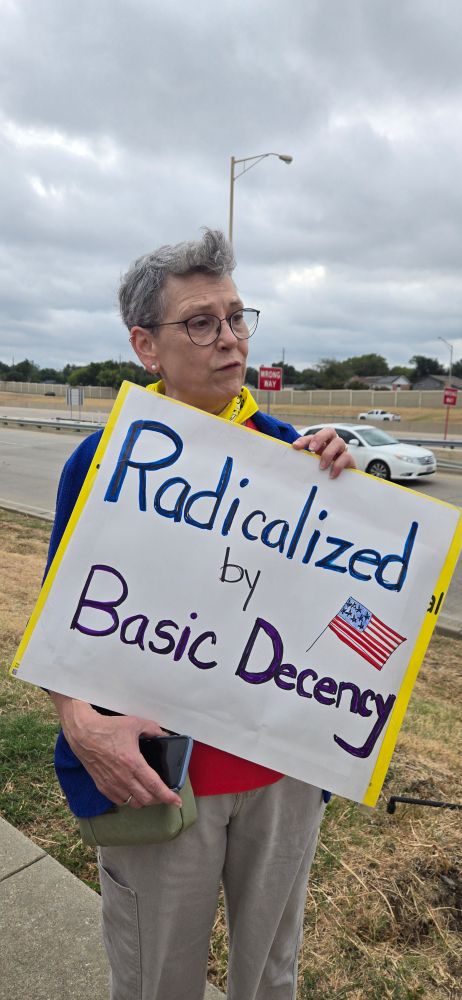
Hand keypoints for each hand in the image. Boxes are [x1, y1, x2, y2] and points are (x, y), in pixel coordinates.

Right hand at [49, 693, 181, 807]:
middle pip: (146, 799)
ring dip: (144, 801)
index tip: (176, 801)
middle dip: (158, 799)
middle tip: (164, 794)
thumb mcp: (135, 723)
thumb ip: (153, 729)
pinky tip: (133, 792)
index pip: (155, 786)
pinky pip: (119, 801)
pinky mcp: (102, 786)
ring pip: (133, 803)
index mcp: (133, 763)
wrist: (83, 733)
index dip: (168, 796)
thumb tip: (164, 735)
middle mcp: (123, 777)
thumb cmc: (108, 728)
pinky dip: (129, 800)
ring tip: (149, 794)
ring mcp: (111, 784)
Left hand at [292, 427, 355, 478]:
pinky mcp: (350, 461)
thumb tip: (292, 466)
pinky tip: (331, 475)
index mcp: (322, 444)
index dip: (304, 440)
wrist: (341, 485)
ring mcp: (342, 451)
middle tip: (312, 449)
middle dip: (319, 438)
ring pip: (339, 442)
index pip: (312, 437)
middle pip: (329, 431)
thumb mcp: (312, 467)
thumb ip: (305, 463)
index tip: (295, 446)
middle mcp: (332, 444)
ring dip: (328, 453)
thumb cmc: (323, 474)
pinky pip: (346, 457)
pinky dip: (337, 465)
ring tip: (321, 466)